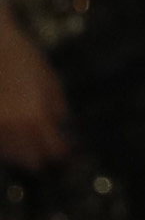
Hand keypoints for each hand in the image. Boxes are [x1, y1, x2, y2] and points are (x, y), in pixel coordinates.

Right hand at [0, 17, 64, 171]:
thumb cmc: (23, 58)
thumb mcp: (50, 81)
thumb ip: (56, 108)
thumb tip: (59, 127)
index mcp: (35, 117)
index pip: (52, 151)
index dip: (60, 153)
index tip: (64, 150)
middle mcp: (12, 127)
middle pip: (30, 161)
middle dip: (41, 156)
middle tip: (46, 148)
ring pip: (9, 155)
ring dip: (21, 151)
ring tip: (28, 138)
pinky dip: (4, 143)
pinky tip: (11, 132)